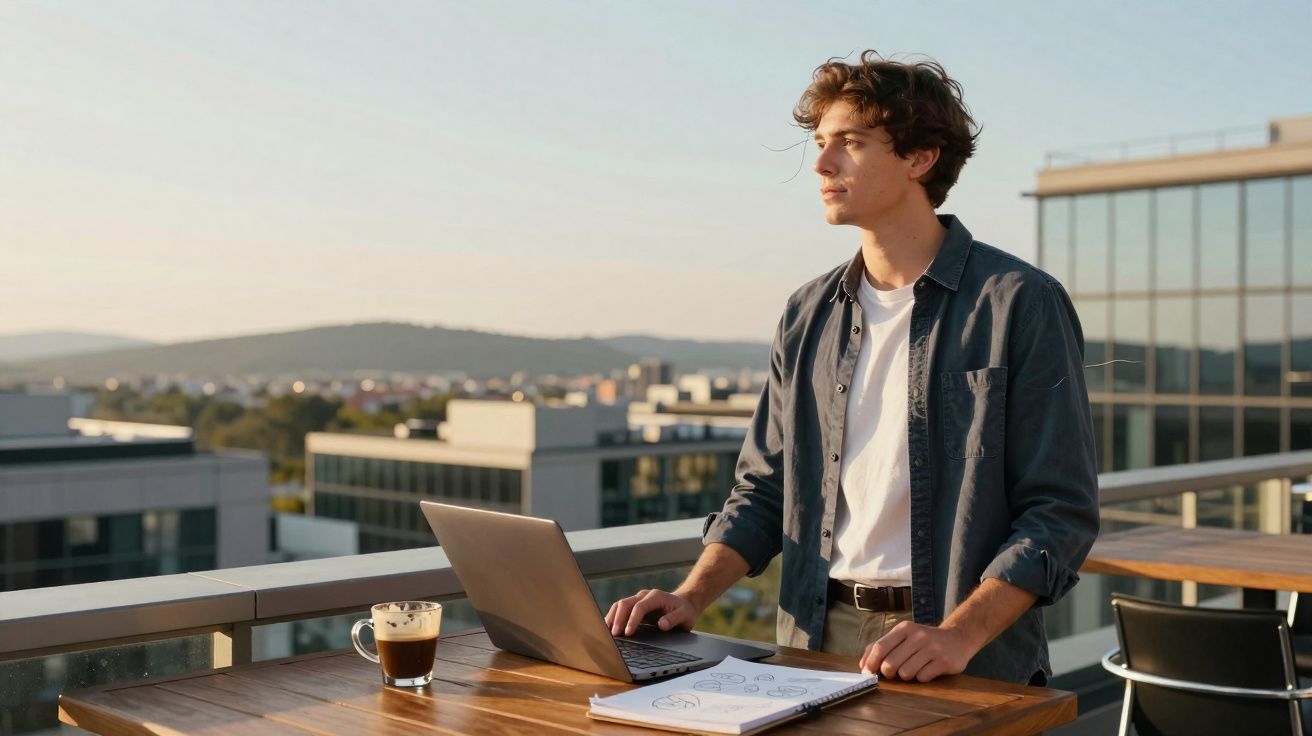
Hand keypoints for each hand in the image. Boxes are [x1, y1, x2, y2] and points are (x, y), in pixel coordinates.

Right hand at [604, 588, 701, 636]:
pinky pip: (620, 609)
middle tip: (614, 635)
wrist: (685, 603)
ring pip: (620, 605)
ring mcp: (638, 599)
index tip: (628, 633)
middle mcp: (645, 595)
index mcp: (656, 596)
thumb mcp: (686, 616)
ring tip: (607, 633)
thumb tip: (661, 624)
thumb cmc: (685, 611)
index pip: (639, 607)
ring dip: (613, 618)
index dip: (632, 620)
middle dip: (618, 619)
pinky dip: (614, 618)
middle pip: (625, 603)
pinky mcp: (635, 606)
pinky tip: (609, 628)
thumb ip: (674, 619)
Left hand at [859, 621, 978, 681]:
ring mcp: (932, 648)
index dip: (870, 663)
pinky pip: (922, 678)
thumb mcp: (904, 636)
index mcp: (905, 628)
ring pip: (905, 673)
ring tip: (914, 668)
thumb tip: (862, 666)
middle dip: (888, 673)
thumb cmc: (924, 640)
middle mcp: (918, 636)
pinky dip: (921, 678)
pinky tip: (928, 669)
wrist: (958, 638)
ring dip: (906, 676)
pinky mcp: (944, 662)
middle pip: (890, 663)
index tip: (867, 673)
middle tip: (894, 673)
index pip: (879, 647)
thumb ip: (882, 647)